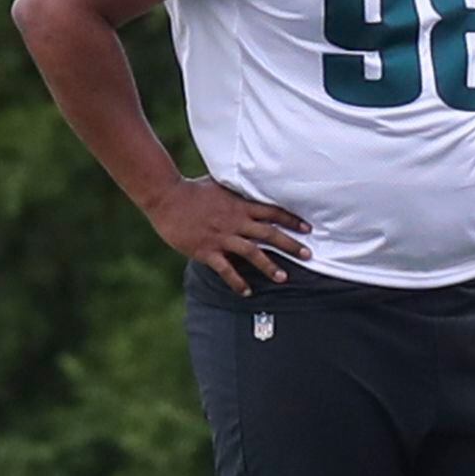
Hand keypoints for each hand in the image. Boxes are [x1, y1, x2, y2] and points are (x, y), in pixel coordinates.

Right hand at [143, 177, 311, 296]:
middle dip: (291, 245)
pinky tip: (247, 292)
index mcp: (240, 205)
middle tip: (308, 255)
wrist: (166, 197)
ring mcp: (221, 237)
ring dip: (269, 266)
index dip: (292, 220)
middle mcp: (235, 222)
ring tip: (284, 278)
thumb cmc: (193, 190)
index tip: (308, 228)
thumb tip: (254, 183)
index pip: (272, 212)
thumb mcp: (221, 184)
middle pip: (269, 234)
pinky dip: (237, 281)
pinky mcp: (207, 250)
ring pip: (252, 253)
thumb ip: (238, 190)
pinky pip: (226, 269)